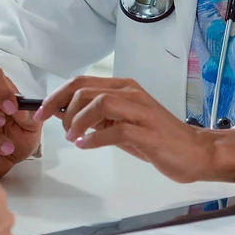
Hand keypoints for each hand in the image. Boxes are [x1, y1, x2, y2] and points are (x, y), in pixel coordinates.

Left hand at [37, 76, 234, 184]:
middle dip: (63, 109)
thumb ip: (96, 118)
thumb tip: (63, 114)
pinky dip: (95, 138)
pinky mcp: (147, 131)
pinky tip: (88, 145)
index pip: (81, 82)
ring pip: (99, 103)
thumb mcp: (121, 124)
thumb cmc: (156, 139)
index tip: (39, 113)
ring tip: (75, 138)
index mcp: (123, 87)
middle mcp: (131, 92)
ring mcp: (140, 110)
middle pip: (85, 89)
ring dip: (79, 121)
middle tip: (62, 131)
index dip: (56, 96)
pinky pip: (116, 129)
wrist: (195, 152)